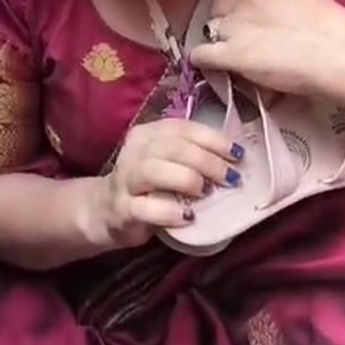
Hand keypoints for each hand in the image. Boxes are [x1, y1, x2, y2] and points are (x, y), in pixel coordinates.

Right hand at [98, 119, 243, 247]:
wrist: (107, 210)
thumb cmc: (150, 185)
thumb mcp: (168, 163)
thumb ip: (193, 156)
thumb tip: (236, 159)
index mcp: (149, 133)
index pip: (184, 128)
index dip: (214, 140)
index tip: (237, 154)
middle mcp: (135, 151)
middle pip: (172, 147)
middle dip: (207, 161)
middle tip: (230, 178)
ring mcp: (125, 179)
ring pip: (153, 170)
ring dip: (186, 179)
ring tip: (206, 192)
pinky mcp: (122, 209)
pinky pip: (144, 207)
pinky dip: (168, 211)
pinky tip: (188, 216)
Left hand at [189, 0, 344, 98]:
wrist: (338, 53)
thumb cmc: (330, 25)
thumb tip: (263, 6)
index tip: (242, 9)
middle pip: (217, 4)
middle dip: (226, 18)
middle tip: (242, 34)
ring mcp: (230, 23)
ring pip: (207, 28)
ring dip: (217, 39)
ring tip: (233, 52)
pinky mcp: (227, 53)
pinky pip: (200, 54)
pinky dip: (204, 60)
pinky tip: (216, 66)